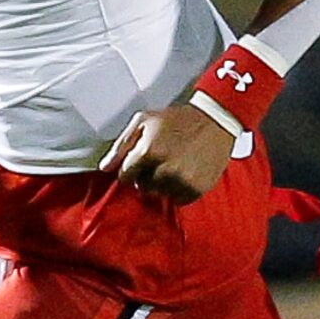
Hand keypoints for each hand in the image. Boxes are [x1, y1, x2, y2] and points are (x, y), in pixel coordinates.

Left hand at [100, 102, 238, 201]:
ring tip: (175, 166)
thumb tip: (104, 167)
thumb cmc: (178, 118)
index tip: (141, 162)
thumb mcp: (144, 121)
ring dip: (164, 183)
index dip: (131, 169)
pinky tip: (186, 173)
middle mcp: (164, 169)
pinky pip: (178, 199)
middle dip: (147, 176)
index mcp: (148, 152)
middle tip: (162, 160)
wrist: (215, 120)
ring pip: (160, 193)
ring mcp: (181, 181)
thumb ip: (121, 145)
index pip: (125, 176)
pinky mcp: (197, 188)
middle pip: (142, 186)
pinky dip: (179, 190)